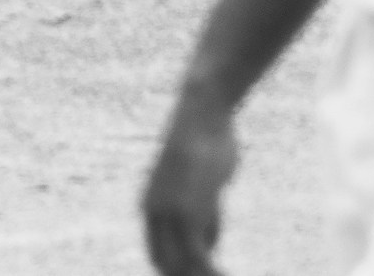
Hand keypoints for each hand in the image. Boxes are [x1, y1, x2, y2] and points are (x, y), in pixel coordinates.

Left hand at [141, 91, 238, 275]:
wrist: (202, 114)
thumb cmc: (208, 146)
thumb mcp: (202, 187)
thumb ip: (203, 216)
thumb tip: (209, 248)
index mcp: (150, 207)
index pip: (158, 257)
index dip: (178, 273)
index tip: (200, 274)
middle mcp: (153, 214)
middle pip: (167, 267)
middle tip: (217, 274)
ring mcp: (168, 214)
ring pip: (183, 267)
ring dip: (204, 275)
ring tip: (223, 275)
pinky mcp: (188, 213)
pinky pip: (199, 259)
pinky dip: (213, 273)